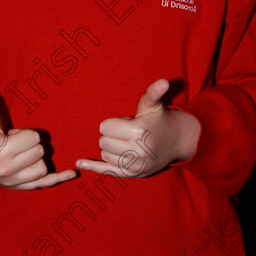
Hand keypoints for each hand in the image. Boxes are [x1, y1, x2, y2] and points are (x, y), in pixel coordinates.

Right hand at [0, 92, 76, 189]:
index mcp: (1, 153)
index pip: (34, 138)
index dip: (25, 134)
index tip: (11, 136)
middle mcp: (8, 171)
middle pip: (41, 152)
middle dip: (31, 145)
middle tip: (14, 145)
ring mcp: (15, 182)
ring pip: (43, 167)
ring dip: (36, 158)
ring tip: (19, 155)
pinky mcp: (22, 187)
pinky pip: (45, 184)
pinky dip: (59, 178)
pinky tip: (72, 173)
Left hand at [75, 79, 200, 178]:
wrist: (175, 142)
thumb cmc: (158, 120)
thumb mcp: (154, 105)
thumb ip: (153, 92)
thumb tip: (164, 81)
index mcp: (138, 132)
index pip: (105, 127)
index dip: (113, 123)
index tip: (127, 123)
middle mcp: (137, 151)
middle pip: (103, 141)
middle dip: (111, 135)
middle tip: (128, 133)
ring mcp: (134, 165)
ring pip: (104, 154)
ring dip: (111, 148)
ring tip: (128, 143)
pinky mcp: (131, 174)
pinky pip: (107, 171)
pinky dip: (93, 167)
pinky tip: (80, 163)